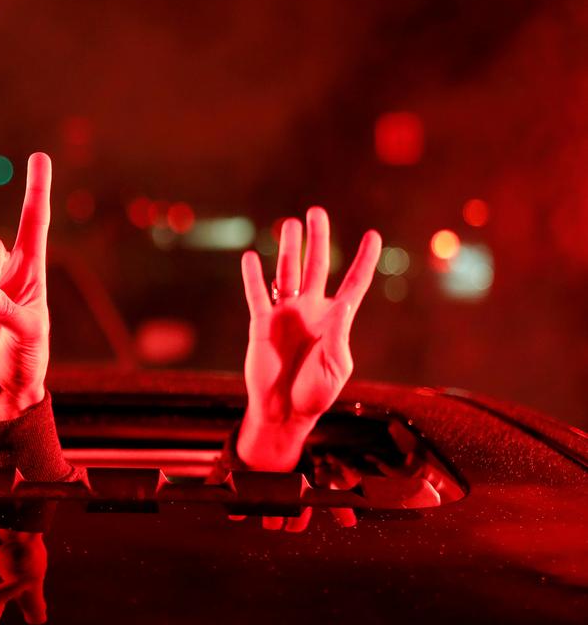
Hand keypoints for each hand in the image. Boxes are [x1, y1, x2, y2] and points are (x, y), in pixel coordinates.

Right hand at [237, 207, 380, 470]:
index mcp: (336, 319)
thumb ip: (339, 334)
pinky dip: (253, 277)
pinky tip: (250, 257)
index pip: (354, 283)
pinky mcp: (261, 323)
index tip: (373, 235)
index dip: (364, 260)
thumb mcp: (336, 365)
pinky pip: (257, 295)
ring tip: (289, 225)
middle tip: (316, 212)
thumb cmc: (314, 392)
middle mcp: (311, 309)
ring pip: (287, 272)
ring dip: (288, 249)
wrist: (283, 411)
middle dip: (317, 239)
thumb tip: (343, 304)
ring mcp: (285, 314)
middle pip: (316, 266)